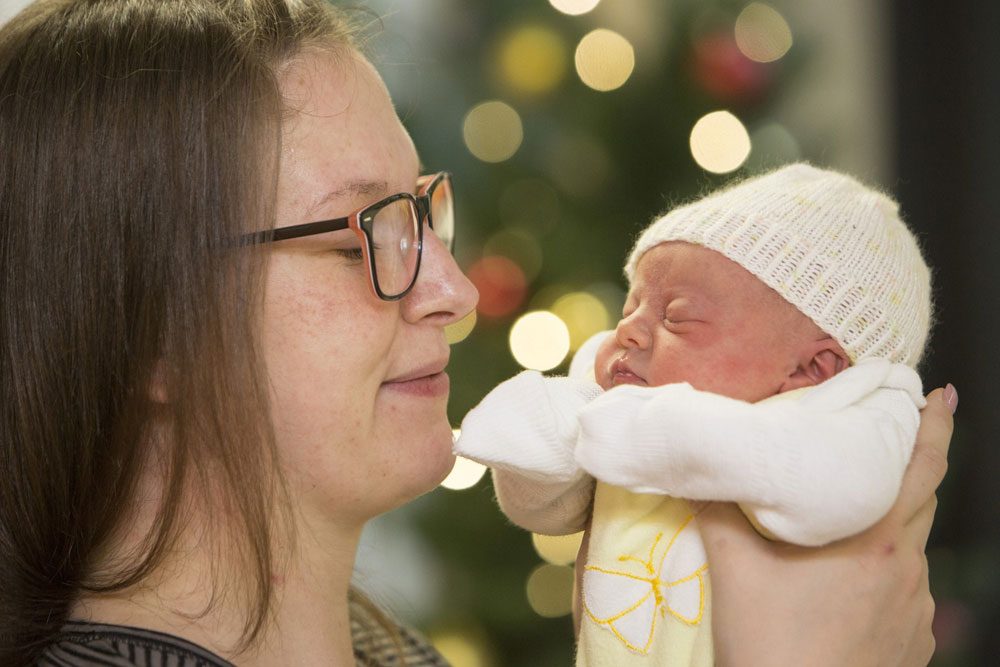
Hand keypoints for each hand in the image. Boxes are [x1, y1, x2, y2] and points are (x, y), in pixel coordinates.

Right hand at [696, 386, 954, 666]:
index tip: (943, 394)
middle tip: (881, 445)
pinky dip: (884, 575)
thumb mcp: (735, 570)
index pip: (921, 469)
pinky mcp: (914, 644)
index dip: (935, 427)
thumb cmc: (769, 642)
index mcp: (875, 541)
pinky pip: (906, 592)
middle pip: (920, 503)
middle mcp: (908, 571)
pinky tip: (846, 587)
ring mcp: (918, 612)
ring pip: (910, 550)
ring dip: (887, 528)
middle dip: (906, 470)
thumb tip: (698, 472)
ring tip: (847, 528)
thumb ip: (718, 512)